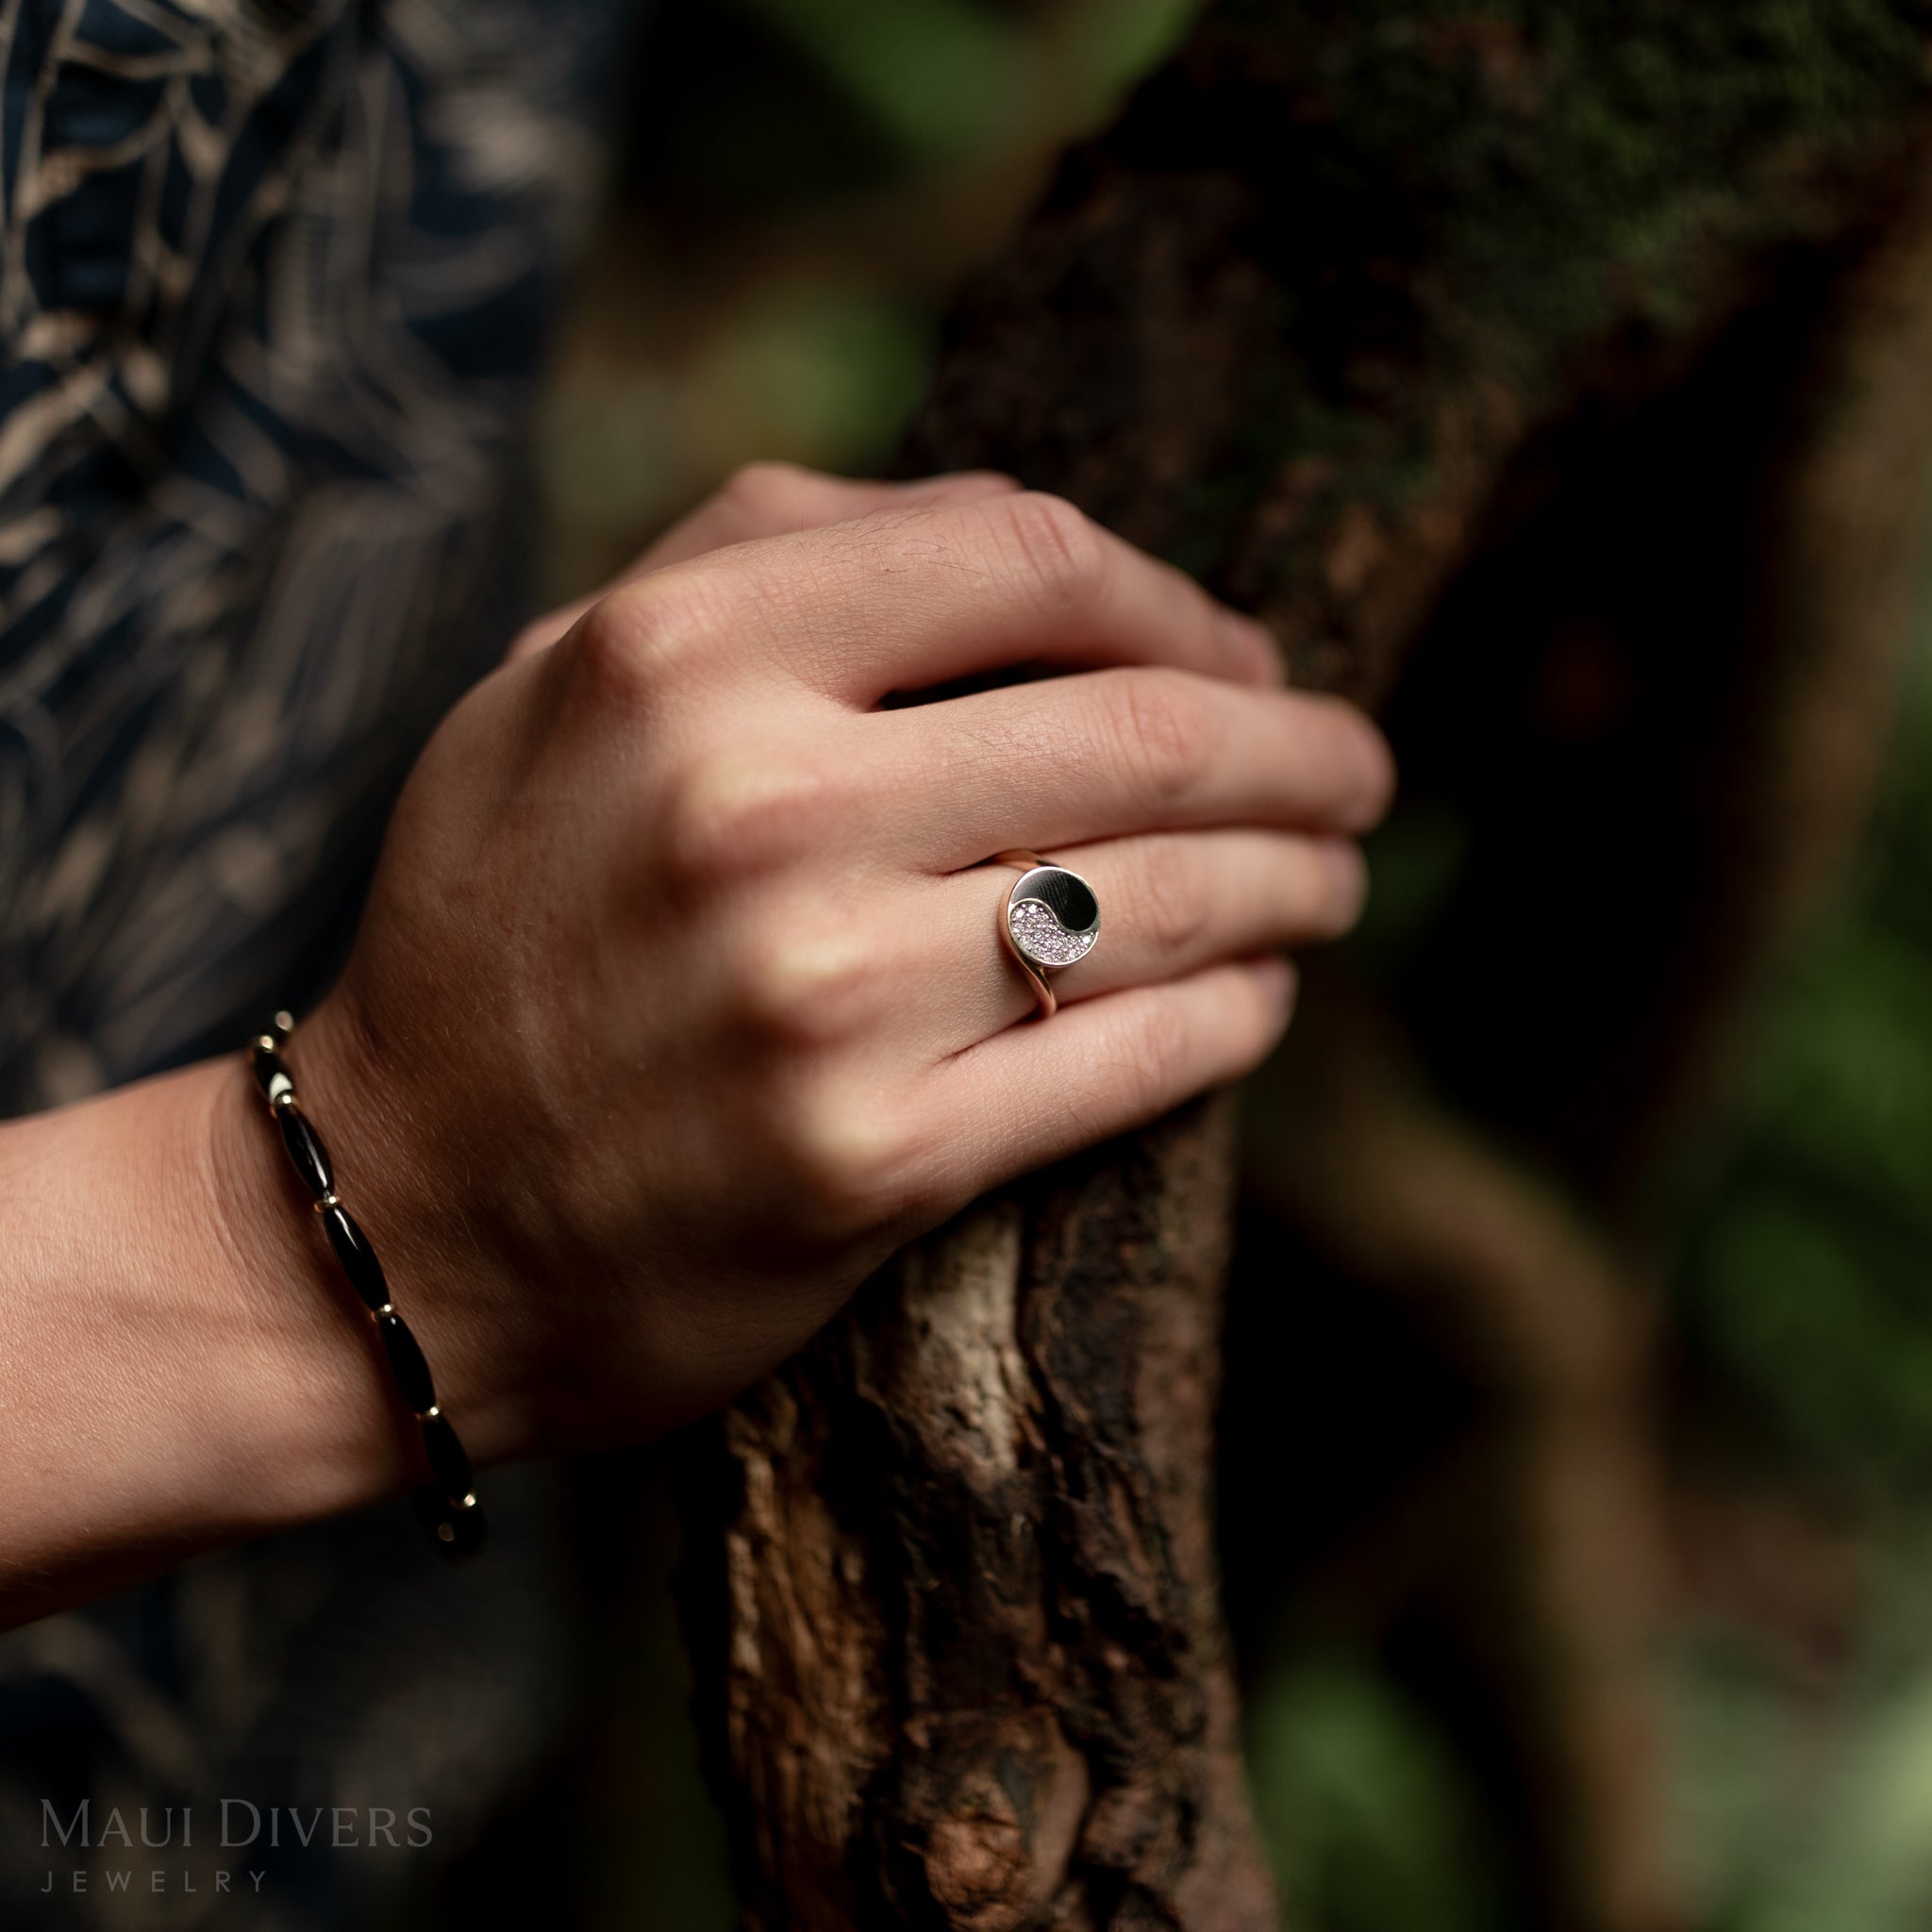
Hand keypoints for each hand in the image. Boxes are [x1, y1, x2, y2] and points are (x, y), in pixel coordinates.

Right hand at [286, 465, 1393, 1460]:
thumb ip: (760, 558)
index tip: (1245, 659)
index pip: (1028, 557)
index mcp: (677, 657)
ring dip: (1297, 881)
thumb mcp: (562, 686)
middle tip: (1358, 771)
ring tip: (1337, 879)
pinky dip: (1235, 1014)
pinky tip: (1264, 994)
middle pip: (1143, 730)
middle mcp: (752, 809)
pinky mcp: (868, 1166)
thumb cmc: (506, 924)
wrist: (400, 1215)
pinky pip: (1129, 1061)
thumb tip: (1043, 551)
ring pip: (1168, 899)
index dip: (1182, 604)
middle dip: (1299, 748)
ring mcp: (816, 999)